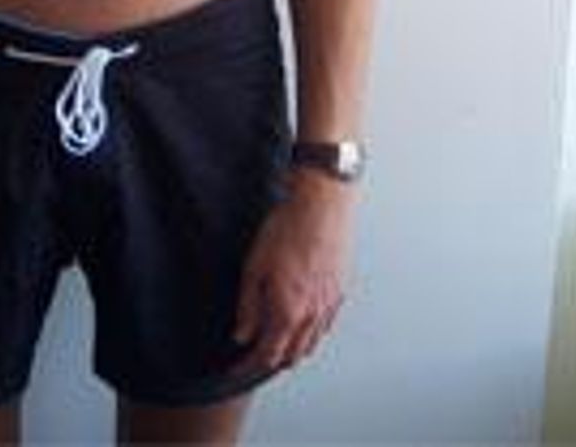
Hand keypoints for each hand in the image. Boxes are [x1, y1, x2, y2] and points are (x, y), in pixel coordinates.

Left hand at [231, 174, 353, 375]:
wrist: (321, 206)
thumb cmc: (287, 230)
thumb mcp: (254, 266)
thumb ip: (248, 305)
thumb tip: (242, 333)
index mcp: (288, 312)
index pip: (267, 355)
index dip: (249, 367)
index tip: (237, 369)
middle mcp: (312, 315)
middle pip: (292, 355)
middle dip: (271, 361)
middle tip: (252, 356)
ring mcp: (329, 305)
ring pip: (311, 343)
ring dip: (292, 349)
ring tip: (275, 341)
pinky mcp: (339, 291)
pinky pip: (325, 325)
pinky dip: (311, 333)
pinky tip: (302, 322)